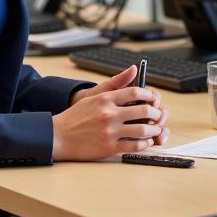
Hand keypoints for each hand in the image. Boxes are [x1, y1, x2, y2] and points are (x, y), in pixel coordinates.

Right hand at [53, 65, 168, 160]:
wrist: (58, 136)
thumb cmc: (76, 116)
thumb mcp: (94, 95)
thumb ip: (116, 82)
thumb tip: (134, 69)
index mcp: (106, 99)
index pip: (136, 92)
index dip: (149, 96)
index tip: (153, 99)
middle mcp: (109, 114)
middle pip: (143, 111)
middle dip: (155, 114)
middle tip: (158, 116)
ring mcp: (110, 131)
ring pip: (142, 130)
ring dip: (154, 130)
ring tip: (156, 130)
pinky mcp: (109, 147)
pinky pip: (134, 146)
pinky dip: (145, 144)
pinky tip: (147, 141)